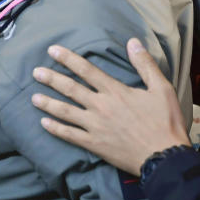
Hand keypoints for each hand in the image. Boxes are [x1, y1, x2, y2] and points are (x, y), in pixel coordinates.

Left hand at [31, 38, 190, 175]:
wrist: (166, 158)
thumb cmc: (166, 122)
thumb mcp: (162, 89)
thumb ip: (145, 65)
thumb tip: (132, 42)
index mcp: (115, 91)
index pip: (86, 70)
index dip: (67, 58)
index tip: (52, 50)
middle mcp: (100, 106)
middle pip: (70, 89)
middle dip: (51, 79)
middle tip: (36, 72)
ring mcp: (95, 126)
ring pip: (65, 111)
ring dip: (48, 103)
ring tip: (33, 97)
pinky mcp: (94, 144)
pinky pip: (70, 135)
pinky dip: (55, 129)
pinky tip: (43, 123)